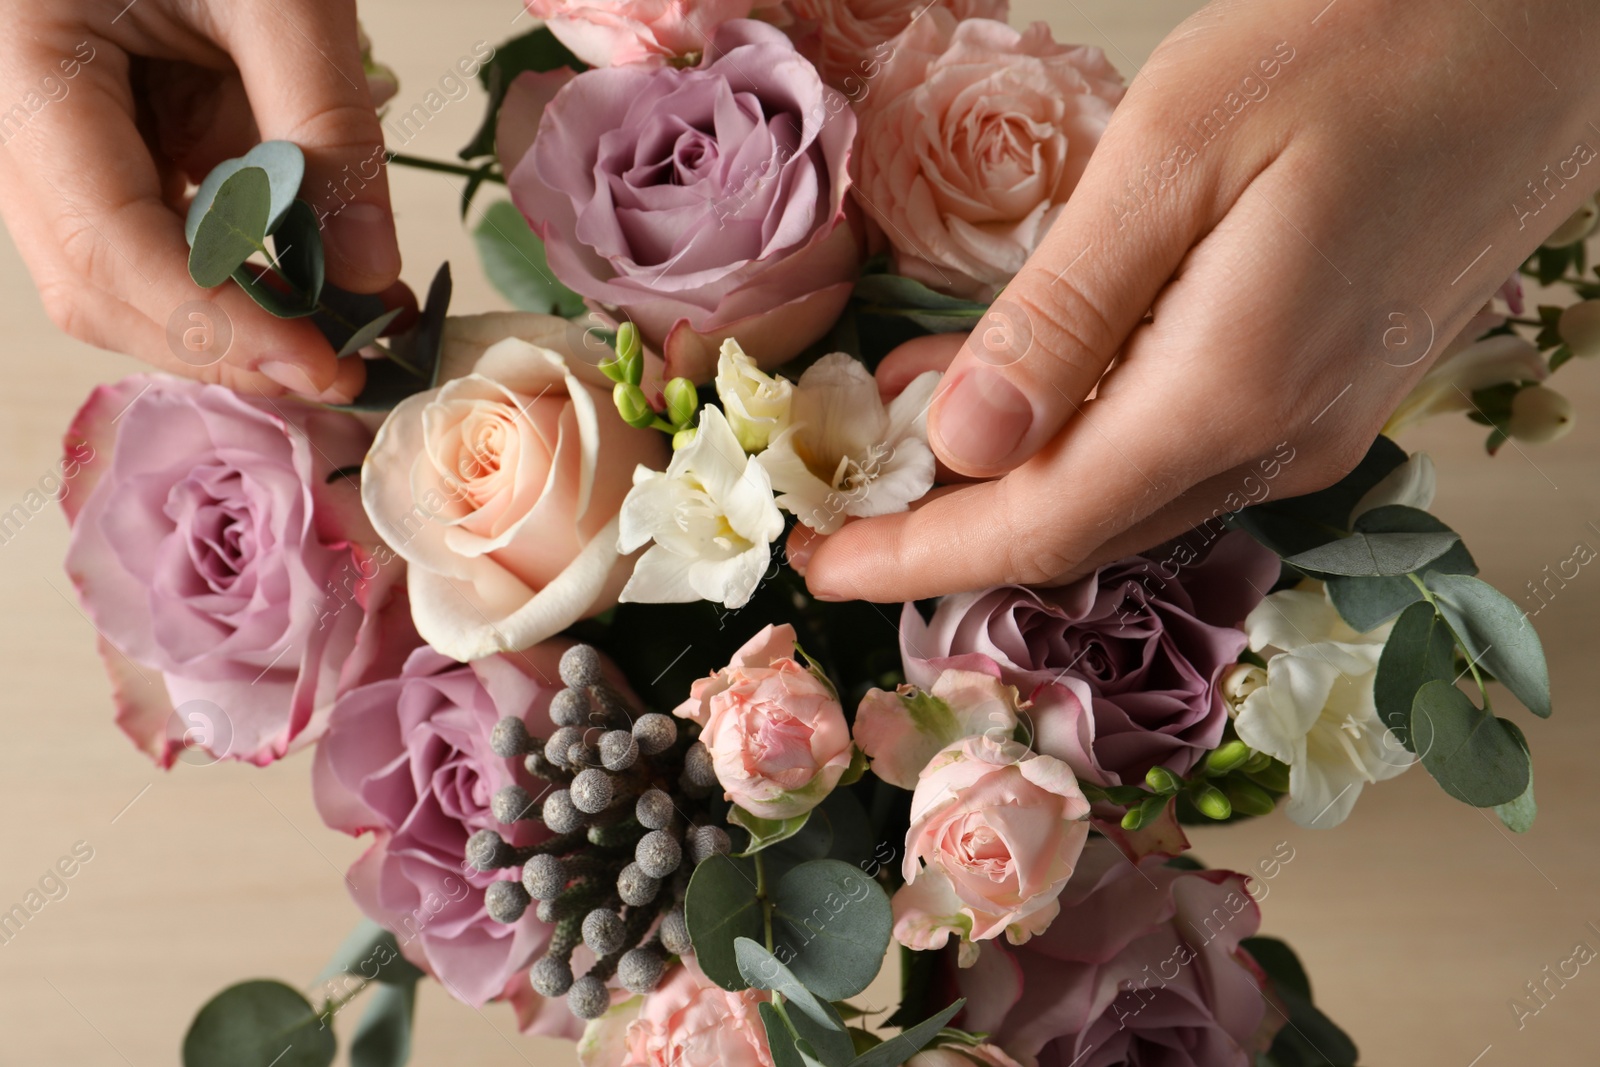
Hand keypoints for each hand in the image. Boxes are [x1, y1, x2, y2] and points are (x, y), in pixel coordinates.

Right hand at [0, 0, 399, 400]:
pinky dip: (248, 275)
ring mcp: (59, 137)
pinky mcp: (114, 142)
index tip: (326, 366)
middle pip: (99, 285)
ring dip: (241, 321)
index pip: (105, 243)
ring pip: (129, 278)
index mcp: (23, 62)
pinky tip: (326, 286)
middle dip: (226, 343)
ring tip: (353, 331)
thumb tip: (373, 274)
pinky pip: (167, 236)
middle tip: (349, 368)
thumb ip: (325, 122)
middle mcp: (16, 117)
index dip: (216, 325)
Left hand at [799, 0, 1599, 601]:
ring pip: (1130, 497)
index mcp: (1225, 396)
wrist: (1544, 22)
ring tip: (907, 435)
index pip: (1038, 529)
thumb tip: (961, 448)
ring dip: (1015, 485)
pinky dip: (1086, 442)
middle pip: (1081, 531)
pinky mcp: (1331, 384)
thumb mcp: (1173, 157)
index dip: (919, 560)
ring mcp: (1316, 421)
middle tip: (847, 503)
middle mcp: (1277, 441)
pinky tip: (1035, 392)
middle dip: (951, 533)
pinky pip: (1180, 452)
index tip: (822, 564)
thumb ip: (1062, 317)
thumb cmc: (1368, 44)